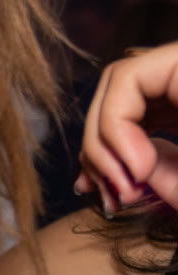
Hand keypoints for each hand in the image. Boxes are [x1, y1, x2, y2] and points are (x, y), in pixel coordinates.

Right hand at [78, 42, 177, 213]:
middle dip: (104, 145)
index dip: (114, 129)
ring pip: (122, 107)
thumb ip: (172, 173)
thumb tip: (128, 180)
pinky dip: (125, 155)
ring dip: (108, 155)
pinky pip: (143, 121)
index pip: (126, 77)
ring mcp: (177, 87)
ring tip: (116, 197)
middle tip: (118, 192)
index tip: (134, 177)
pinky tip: (117, 187)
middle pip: (115, 90)